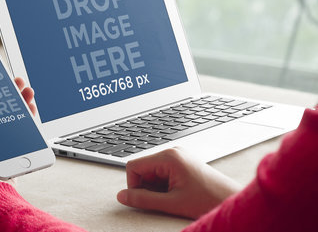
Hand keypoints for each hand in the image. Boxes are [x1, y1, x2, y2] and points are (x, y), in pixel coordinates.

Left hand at [0, 77, 35, 197]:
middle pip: (2, 104)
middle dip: (11, 90)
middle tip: (16, 80)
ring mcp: (3, 138)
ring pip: (16, 113)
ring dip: (23, 100)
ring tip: (27, 91)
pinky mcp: (17, 146)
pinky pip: (26, 127)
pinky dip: (30, 116)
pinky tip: (31, 107)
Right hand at [117, 147, 240, 218]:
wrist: (232, 199)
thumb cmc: (208, 199)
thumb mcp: (171, 202)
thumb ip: (143, 199)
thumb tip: (122, 196)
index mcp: (168, 156)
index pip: (133, 166)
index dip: (133, 185)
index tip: (143, 199)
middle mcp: (172, 152)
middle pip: (142, 168)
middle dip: (146, 187)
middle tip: (163, 201)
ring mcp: (177, 157)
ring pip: (151, 172)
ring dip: (156, 188)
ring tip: (174, 198)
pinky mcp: (182, 163)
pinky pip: (161, 173)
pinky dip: (163, 186)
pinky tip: (177, 194)